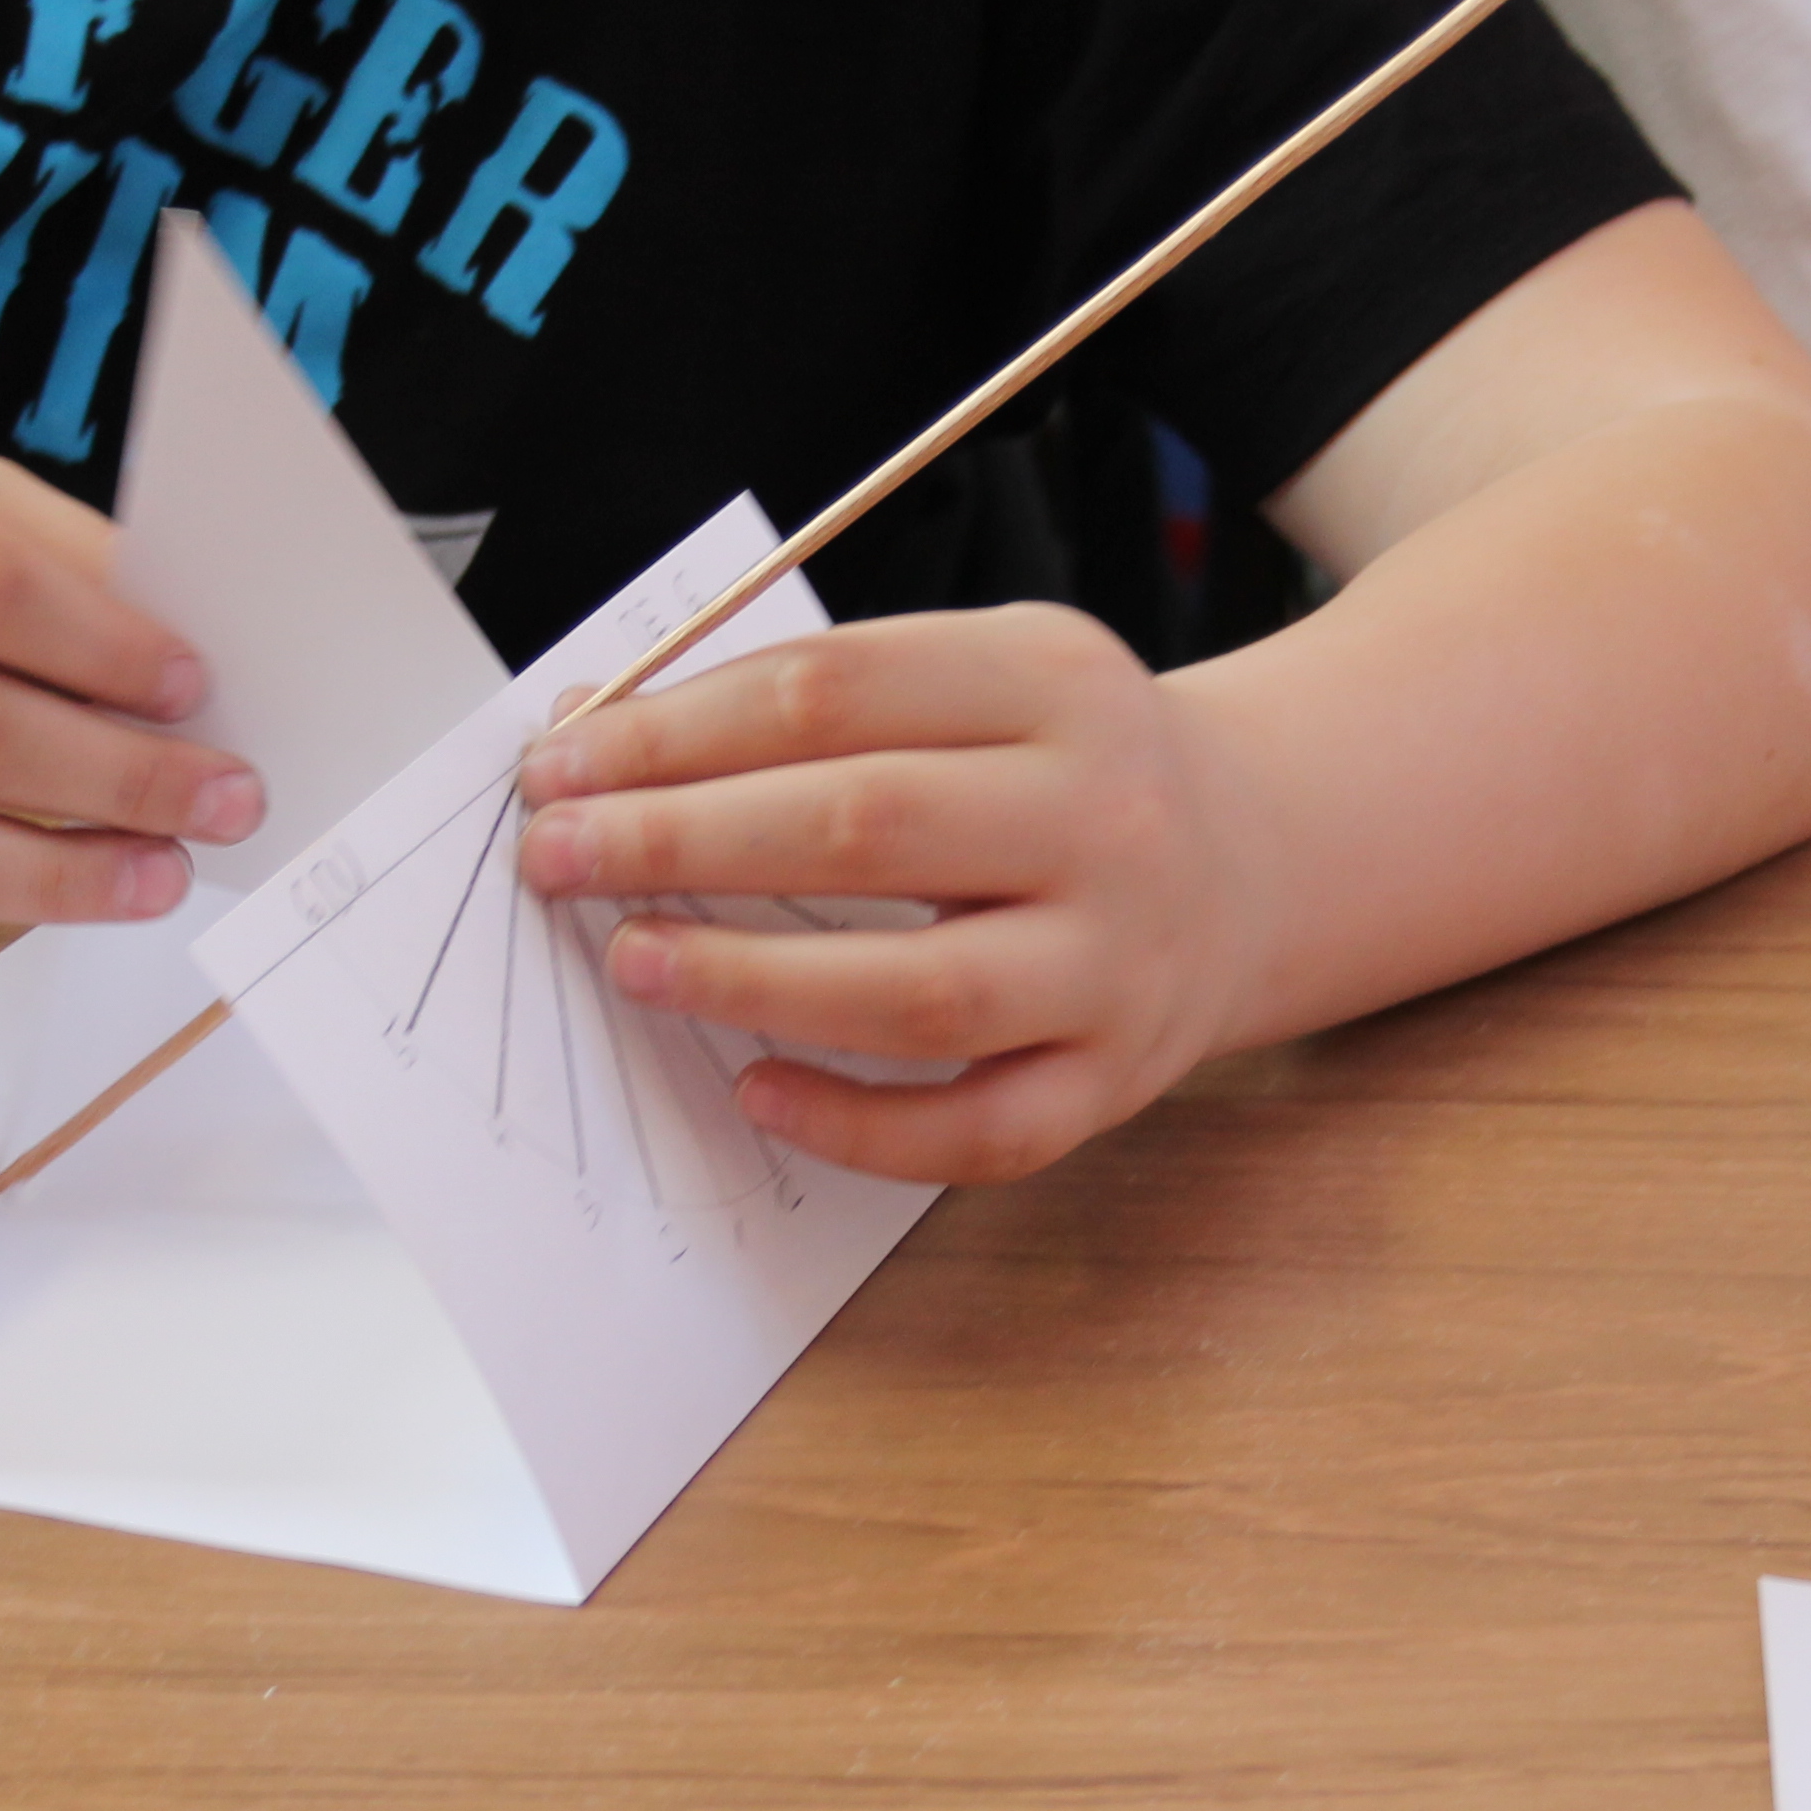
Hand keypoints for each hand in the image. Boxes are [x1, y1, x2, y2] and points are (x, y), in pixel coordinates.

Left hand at [508, 605, 1272, 1183]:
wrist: (1249, 859)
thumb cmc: (1059, 768)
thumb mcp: (976, 679)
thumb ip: (809, 704)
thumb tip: (599, 743)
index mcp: (1054, 681)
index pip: (831, 692)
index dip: (675, 732)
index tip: (560, 766)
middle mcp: (1103, 816)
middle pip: (864, 825)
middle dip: (680, 843)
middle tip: (561, 860)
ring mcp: (1117, 960)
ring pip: (920, 991)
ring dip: (751, 980)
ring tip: (634, 962)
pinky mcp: (1114, 1078)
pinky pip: (976, 1131)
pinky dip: (856, 1124)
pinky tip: (758, 1089)